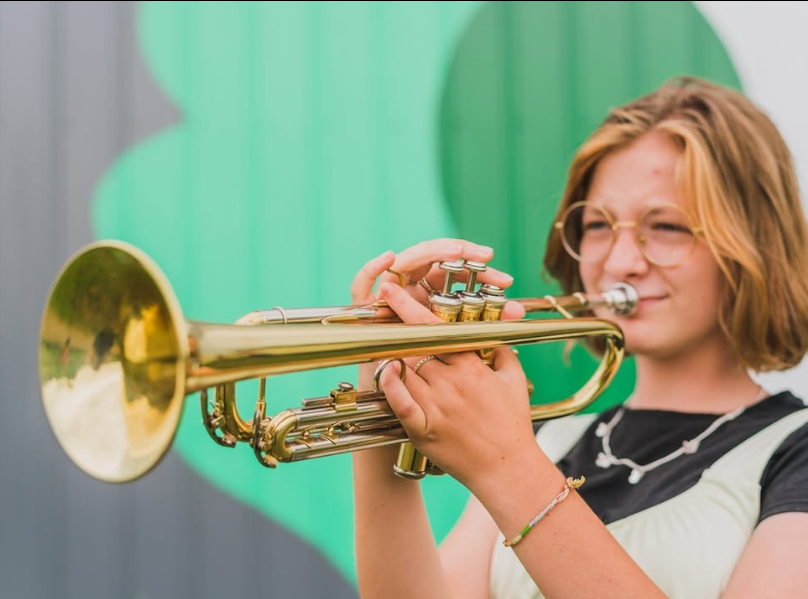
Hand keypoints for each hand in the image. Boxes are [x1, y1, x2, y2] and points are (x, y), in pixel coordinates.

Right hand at [350, 239, 523, 389]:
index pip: (458, 274)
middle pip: (433, 260)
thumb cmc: (437, 384)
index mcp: (436, 300)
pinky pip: (361, 283)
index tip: (506, 281)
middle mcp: (412, 294)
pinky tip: (387, 259)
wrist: (407, 406)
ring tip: (453, 252)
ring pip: (405, 263)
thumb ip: (486, 330)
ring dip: (428, 252)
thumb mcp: (465, 354)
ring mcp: (388, 298)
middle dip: (461, 253)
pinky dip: (371, 268)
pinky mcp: (364, 309)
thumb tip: (517, 311)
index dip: (482, 273)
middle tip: (485, 257)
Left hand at [370, 271, 534, 492]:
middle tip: (375, 309)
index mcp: (472, 366)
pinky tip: (384, 372)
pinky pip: (400, 403)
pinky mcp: (424, 430)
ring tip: (377, 338)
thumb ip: (500, 350)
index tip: (390, 290)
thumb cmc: (512, 423)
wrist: (507, 468)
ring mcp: (436, 405)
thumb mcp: (514, 380)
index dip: (409, 307)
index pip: (435, 328)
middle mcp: (451, 382)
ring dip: (390, 352)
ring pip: (404, 368)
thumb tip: (492, 330)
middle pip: (413, 345)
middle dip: (393, 326)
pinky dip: (390, 386)